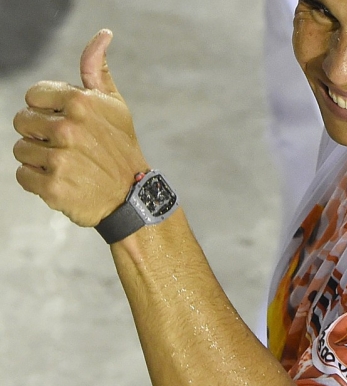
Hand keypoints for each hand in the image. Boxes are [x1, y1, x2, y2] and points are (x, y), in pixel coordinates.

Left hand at [13, 29, 149, 226]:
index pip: (33, 96)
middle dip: (39, 133)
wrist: (131, 195)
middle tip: (65, 146)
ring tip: (66, 164)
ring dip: (38, 158)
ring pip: (20, 150)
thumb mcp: (114, 105)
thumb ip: (97, 69)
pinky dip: (37, 180)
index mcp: (80, 103)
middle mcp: (69, 128)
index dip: (46, 109)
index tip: (66, 122)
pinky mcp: (53, 187)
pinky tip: (61, 180)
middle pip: (21, 122)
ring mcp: (60, 159)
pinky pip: (22, 176)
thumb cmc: (120, 146)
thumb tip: (103, 34)